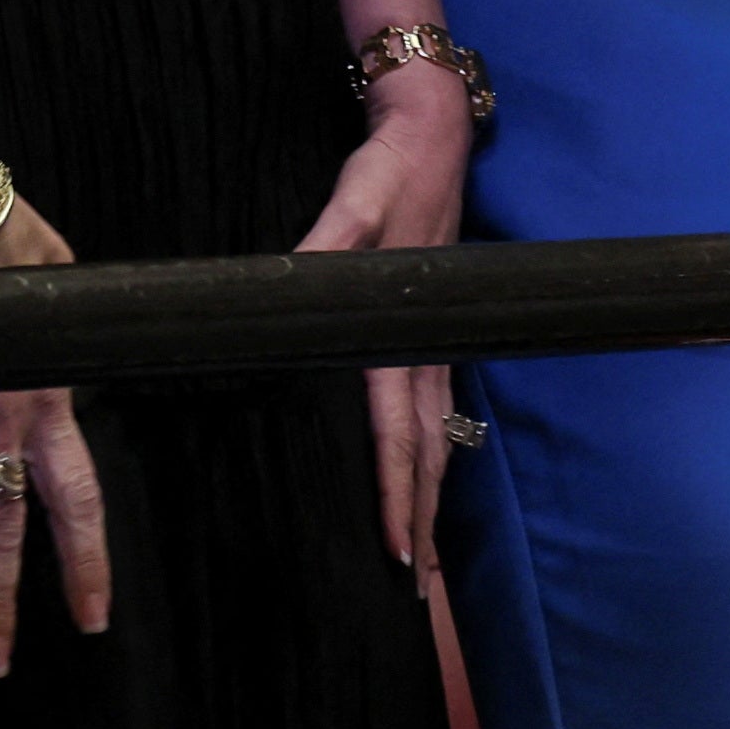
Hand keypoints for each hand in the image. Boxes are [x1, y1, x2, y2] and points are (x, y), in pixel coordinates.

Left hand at [295, 64, 471, 562]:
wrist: (433, 137)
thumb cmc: (391, 173)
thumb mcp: (354, 203)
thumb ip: (325, 245)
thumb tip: (293, 286)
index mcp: (402, 336)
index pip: (399, 435)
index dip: (399, 495)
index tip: (398, 552)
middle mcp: (424, 353)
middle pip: (428, 457)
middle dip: (423, 525)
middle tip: (417, 591)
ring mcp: (434, 348)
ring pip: (436, 443)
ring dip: (431, 501)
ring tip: (424, 560)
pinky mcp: (432, 338)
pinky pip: (433, 417)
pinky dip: (432, 461)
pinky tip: (426, 484)